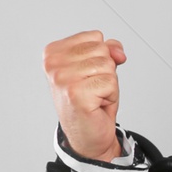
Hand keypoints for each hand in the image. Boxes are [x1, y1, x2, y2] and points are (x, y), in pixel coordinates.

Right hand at [44, 31, 125, 162]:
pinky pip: (111, 82)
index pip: (95, 37)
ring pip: (108, 66)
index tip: (88, 76)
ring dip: (108, 84)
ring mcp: (62, 78)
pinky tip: (97, 104)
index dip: (100, 57)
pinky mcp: (76, 93)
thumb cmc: (90, 101)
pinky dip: (110, 95)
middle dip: (105, 71)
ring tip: (95, 96)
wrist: (88, 135)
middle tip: (93, 89)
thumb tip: (118, 52)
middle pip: (102, 50)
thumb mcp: (99, 68)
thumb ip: (108, 50)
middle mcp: (54, 64)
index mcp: (53, 52)